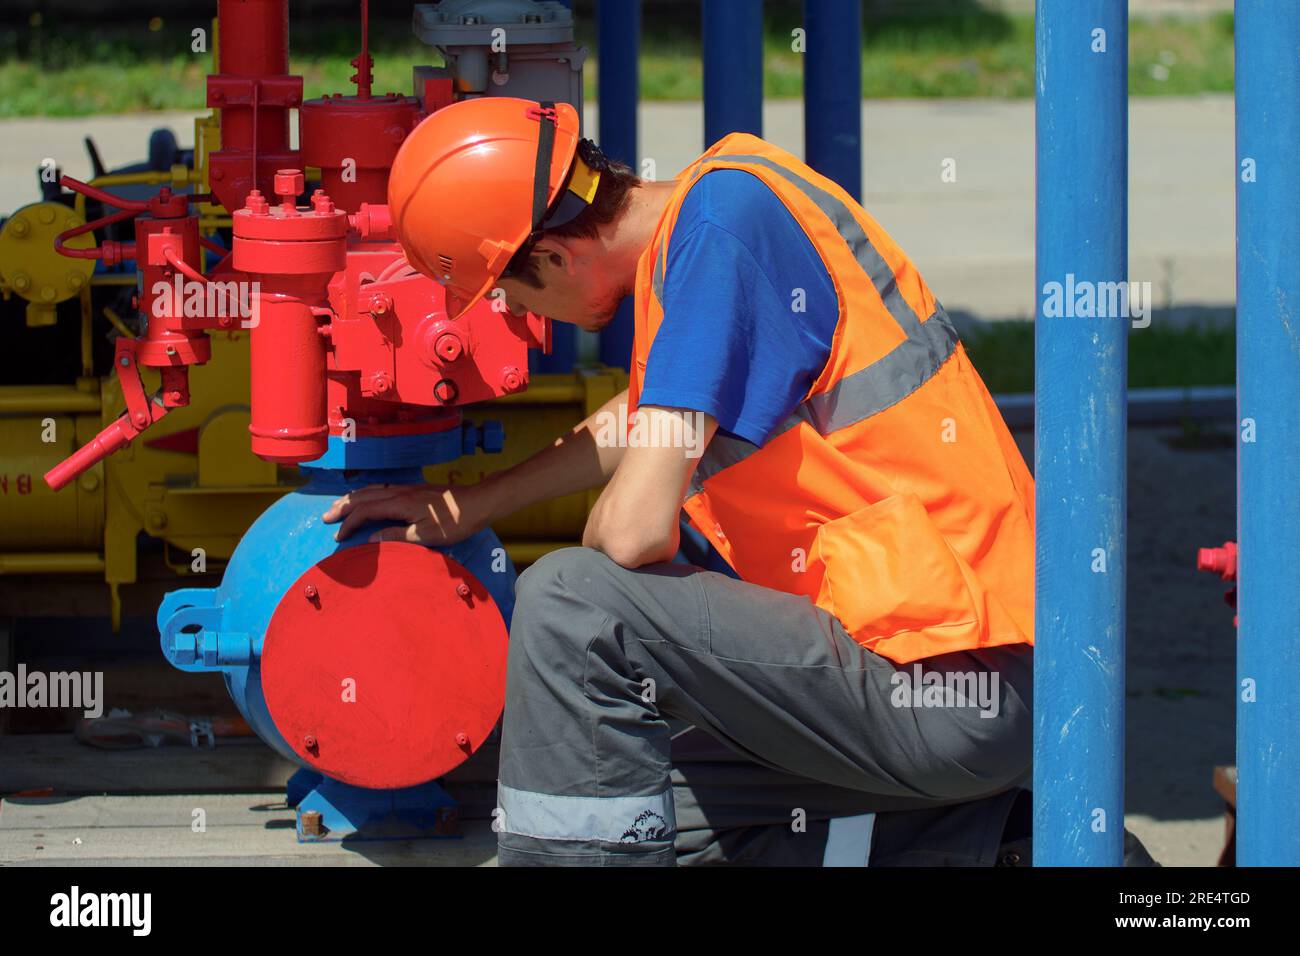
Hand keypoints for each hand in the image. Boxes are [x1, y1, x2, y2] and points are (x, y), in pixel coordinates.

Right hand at [321, 480, 500, 545]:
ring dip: (353, 498)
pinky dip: (367, 493)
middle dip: (343, 506)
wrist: (478, 502)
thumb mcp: (426, 535)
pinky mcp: (414, 490)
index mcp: (400, 503)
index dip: (349, 523)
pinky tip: (367, 498)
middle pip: (364, 496)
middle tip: (326, 517)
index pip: (366, 511)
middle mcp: (400, 492)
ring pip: (372, 489)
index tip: (338, 536)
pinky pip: (382, 488)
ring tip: (339, 506)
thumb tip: (370, 539)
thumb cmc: (455, 522)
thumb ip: (397, 536)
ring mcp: (407, 489)